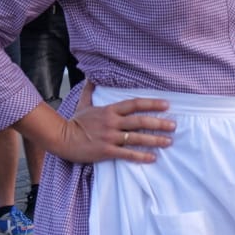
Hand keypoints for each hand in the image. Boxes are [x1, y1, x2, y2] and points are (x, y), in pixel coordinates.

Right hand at [49, 82, 173, 163]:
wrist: (61, 139)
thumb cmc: (74, 122)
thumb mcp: (83, 104)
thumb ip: (90, 91)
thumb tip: (91, 76)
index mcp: (109, 110)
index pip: (134, 104)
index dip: (152, 104)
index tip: (167, 105)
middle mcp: (112, 122)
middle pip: (140, 121)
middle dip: (159, 123)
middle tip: (174, 125)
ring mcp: (109, 137)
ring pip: (137, 138)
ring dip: (155, 140)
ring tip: (169, 141)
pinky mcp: (106, 151)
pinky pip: (127, 154)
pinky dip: (141, 156)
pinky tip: (153, 158)